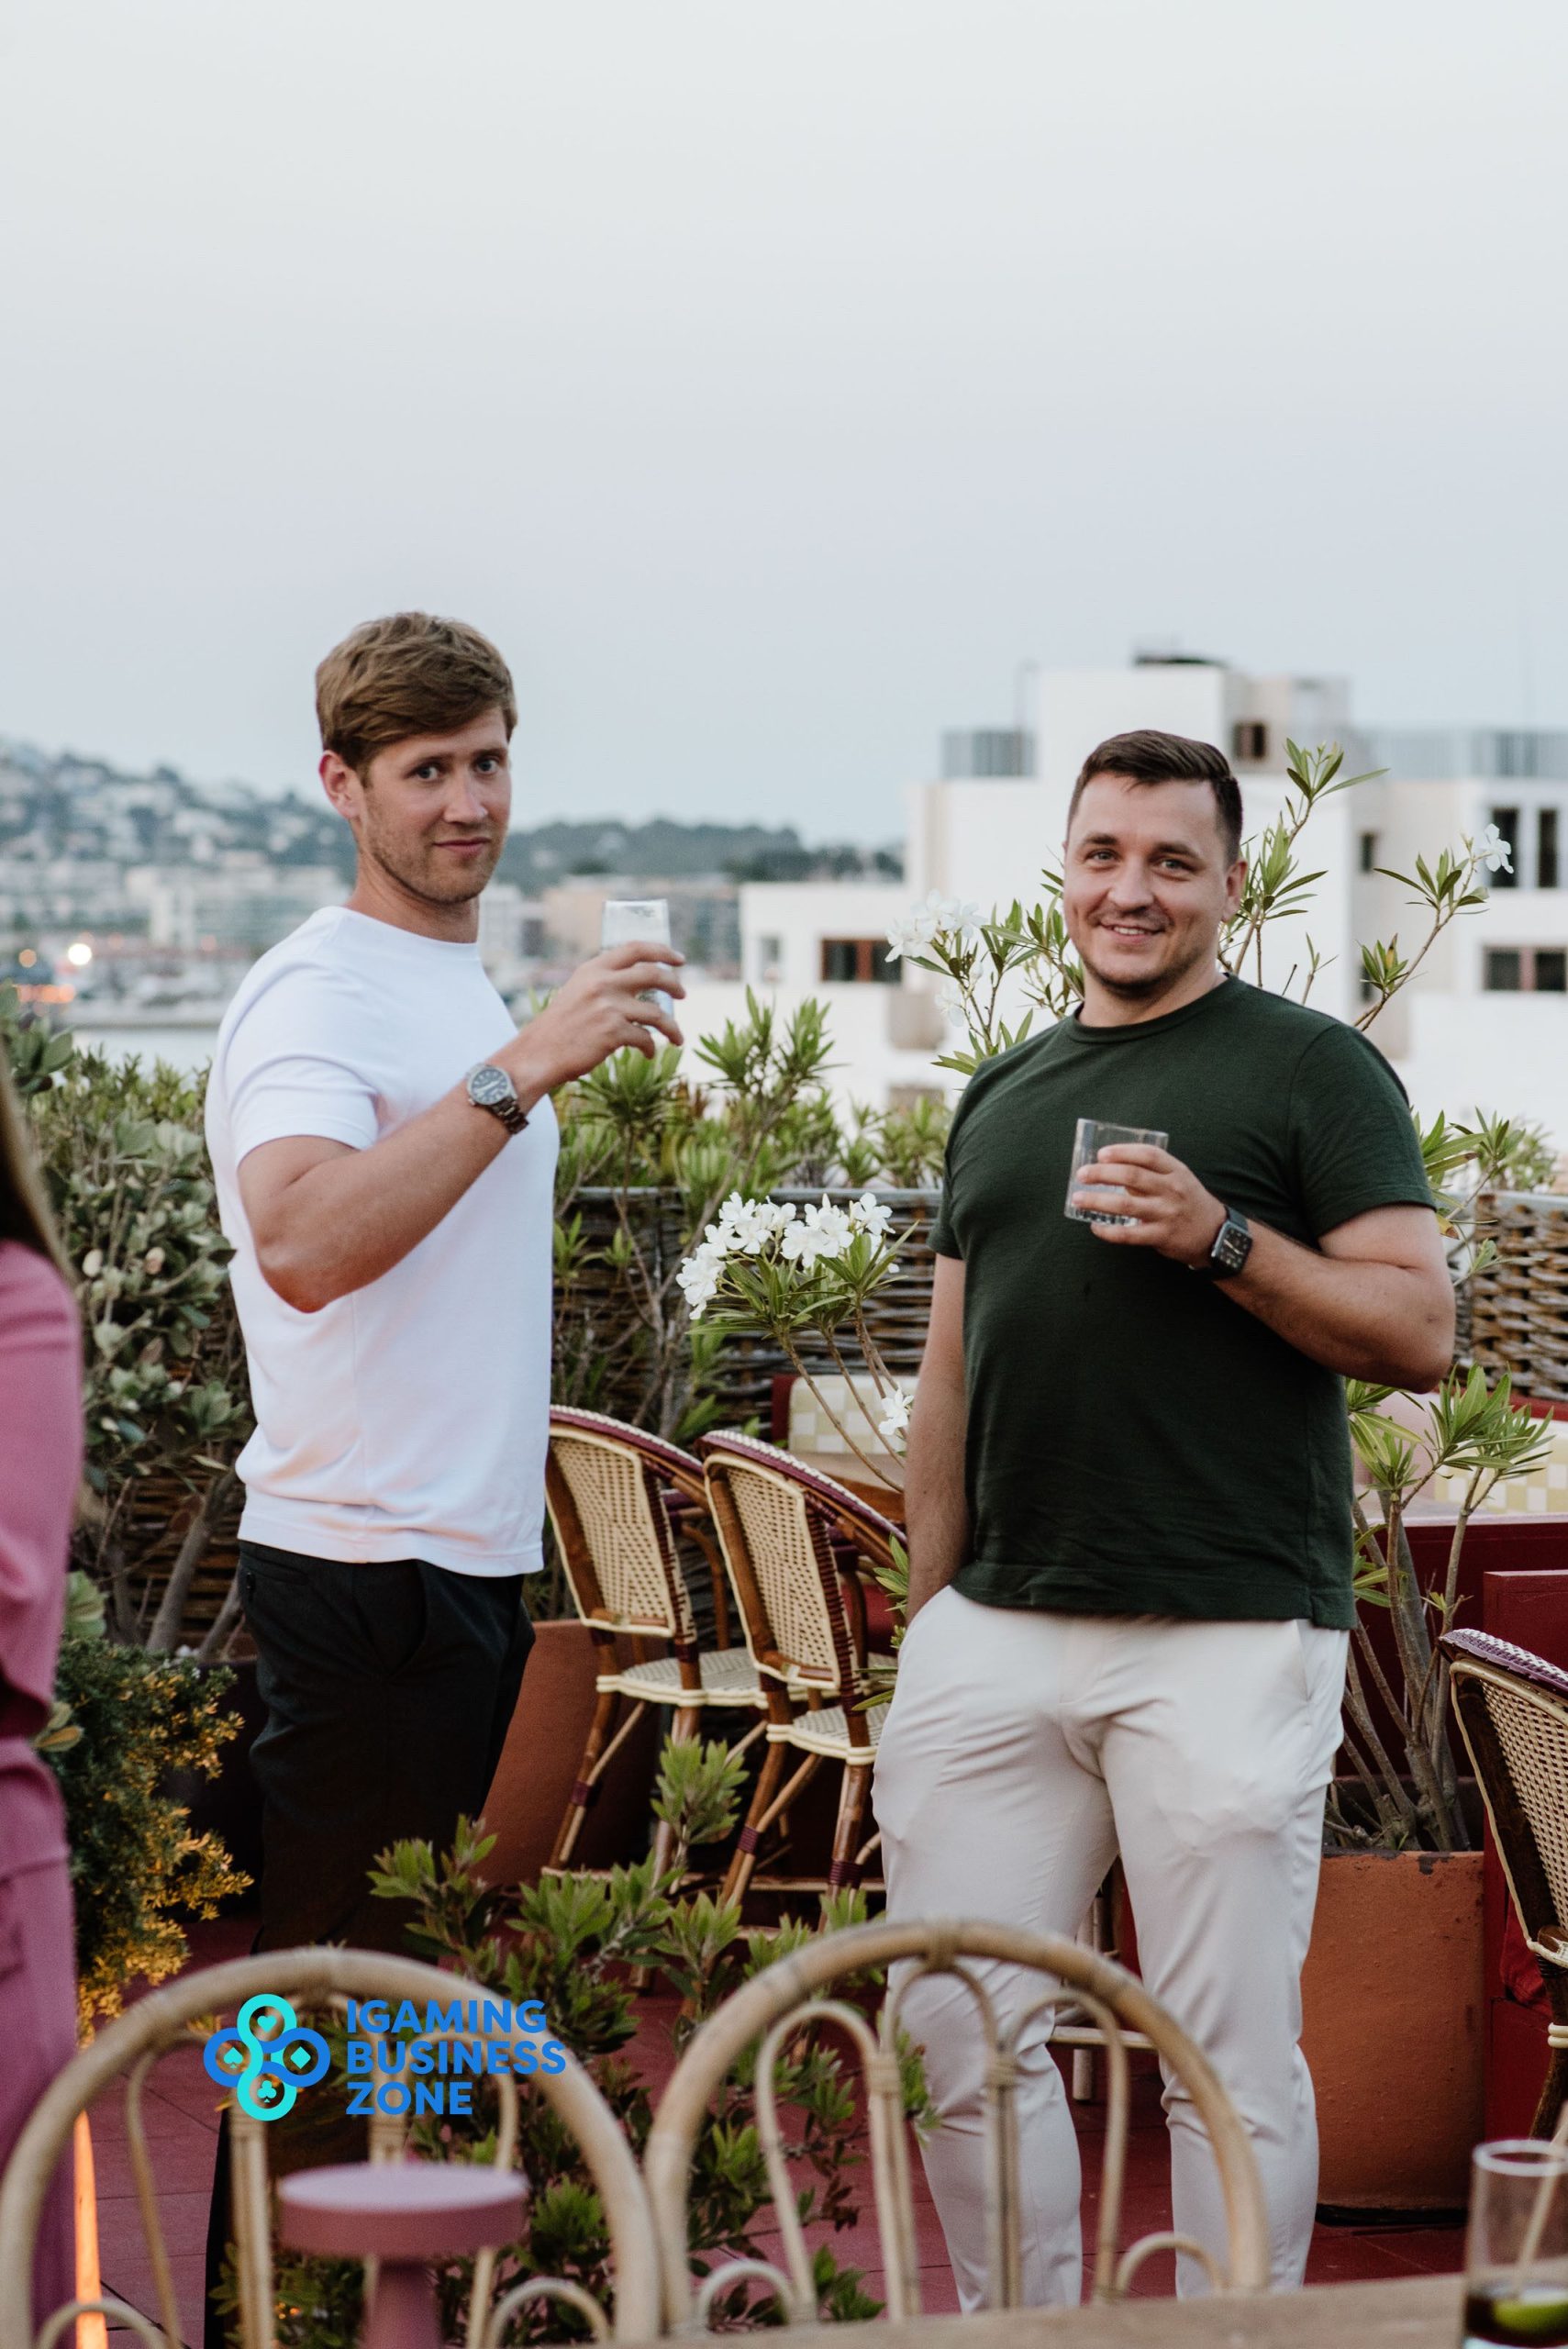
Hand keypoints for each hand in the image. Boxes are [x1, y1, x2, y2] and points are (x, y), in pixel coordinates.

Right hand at [498, 942, 685, 1092]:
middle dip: (674, 984)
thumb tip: (640, 985)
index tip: (679, 959)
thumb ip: (604, 983)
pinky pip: (645, 1038)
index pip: (635, 949)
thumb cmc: (559, 1027)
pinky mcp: (613, 1032)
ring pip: (657, 1013)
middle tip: (683, 994)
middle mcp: (602, 983)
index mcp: (593, 969)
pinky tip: (648, 1053)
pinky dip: (650, 1047)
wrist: (538, 1054)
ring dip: (672, 1027)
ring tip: (677, 1037)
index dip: (662, 951)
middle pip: (654, 975)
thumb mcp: (578, 992)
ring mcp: (609, 1007)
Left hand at [1071, 1144, 1226, 1267]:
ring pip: (1125, 1205)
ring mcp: (1167, 1213)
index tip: (1101, 1154)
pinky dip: (1108, 1231)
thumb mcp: (1179, 1179)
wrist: (1214, 1234)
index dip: (1122, 1152)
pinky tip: (1095, 1226)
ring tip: (1078, 1199)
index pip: (1148, 1155)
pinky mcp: (1161, 1236)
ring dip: (1097, 1201)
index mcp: (1176, 1171)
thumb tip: (1111, 1168)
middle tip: (1082, 1174)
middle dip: (1102, 1174)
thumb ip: (1151, 1173)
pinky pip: (1129, 1234)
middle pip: (1132, 1177)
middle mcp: (1172, 1190)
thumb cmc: (1188, 1201)